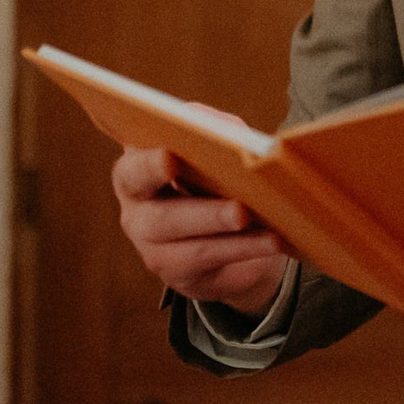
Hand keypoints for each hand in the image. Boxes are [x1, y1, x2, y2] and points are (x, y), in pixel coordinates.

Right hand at [112, 143, 291, 315]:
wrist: (228, 237)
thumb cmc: (215, 180)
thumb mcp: (216, 151)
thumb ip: (216, 131)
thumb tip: (225, 130)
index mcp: (136, 173)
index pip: (133, 169)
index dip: (148, 165)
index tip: (169, 158)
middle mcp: (136, 212)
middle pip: (160, 216)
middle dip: (201, 210)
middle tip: (238, 208)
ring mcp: (152, 247)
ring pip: (186, 243)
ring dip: (222, 227)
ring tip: (258, 224)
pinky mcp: (177, 273)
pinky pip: (209, 260)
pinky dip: (243, 248)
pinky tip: (271, 241)